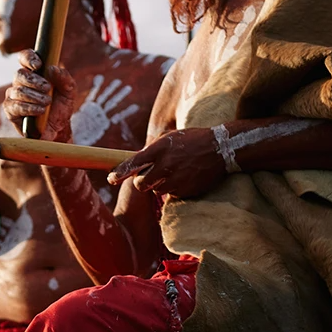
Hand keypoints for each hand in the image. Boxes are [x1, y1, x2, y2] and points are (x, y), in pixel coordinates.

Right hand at [2, 52, 76, 142]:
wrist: (58, 129)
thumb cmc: (61, 107)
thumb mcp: (69, 92)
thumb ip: (65, 79)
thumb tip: (53, 68)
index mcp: (34, 73)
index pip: (25, 57)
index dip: (28, 58)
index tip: (38, 64)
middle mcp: (21, 82)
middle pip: (20, 74)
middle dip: (34, 80)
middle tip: (47, 88)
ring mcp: (14, 96)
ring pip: (18, 91)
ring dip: (34, 96)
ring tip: (47, 103)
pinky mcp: (11, 111)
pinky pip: (14, 106)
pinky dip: (29, 108)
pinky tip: (40, 111)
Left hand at [109, 127, 227, 198]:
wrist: (221, 149)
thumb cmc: (194, 140)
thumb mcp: (171, 138)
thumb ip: (153, 149)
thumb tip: (137, 160)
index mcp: (160, 149)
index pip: (133, 163)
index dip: (119, 173)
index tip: (110, 179)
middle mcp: (165, 165)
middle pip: (141, 184)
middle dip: (142, 182)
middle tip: (149, 176)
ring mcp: (176, 180)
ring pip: (156, 190)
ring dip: (160, 184)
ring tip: (174, 172)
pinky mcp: (185, 190)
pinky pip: (172, 194)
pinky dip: (174, 188)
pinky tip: (184, 177)